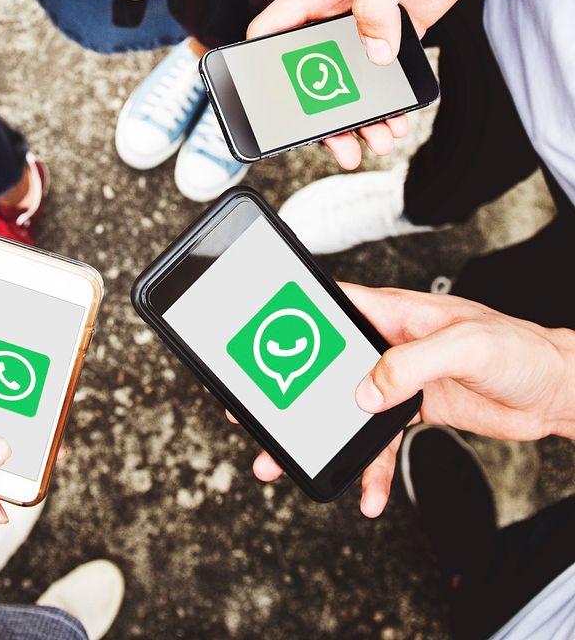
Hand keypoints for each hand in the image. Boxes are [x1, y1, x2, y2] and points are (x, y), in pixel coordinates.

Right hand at [243, 0, 508, 168]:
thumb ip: (374, 1)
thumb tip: (373, 52)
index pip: (270, 29)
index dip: (257, 63)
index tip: (263, 97)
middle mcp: (339, 7)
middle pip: (312, 68)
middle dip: (320, 109)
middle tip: (335, 140)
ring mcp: (371, 20)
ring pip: (351, 77)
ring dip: (359, 112)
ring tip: (373, 138)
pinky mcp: (405, 26)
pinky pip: (389, 73)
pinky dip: (390, 99)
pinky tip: (397, 116)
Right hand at [243, 284, 574, 516]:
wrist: (559, 391)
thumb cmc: (521, 349)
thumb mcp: (467, 346)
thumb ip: (411, 362)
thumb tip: (365, 390)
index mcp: (394, 312)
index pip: (332, 306)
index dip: (294, 316)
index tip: (261, 335)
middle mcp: (388, 343)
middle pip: (326, 363)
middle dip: (290, 389)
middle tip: (256, 413)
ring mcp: (399, 377)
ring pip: (344, 407)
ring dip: (319, 436)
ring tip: (287, 463)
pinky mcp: (413, 409)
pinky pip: (379, 441)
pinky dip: (371, 468)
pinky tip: (368, 493)